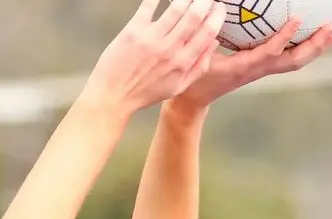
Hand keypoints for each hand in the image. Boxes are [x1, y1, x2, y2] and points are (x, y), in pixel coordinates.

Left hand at [81, 0, 227, 121]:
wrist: (113, 97)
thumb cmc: (144, 92)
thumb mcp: (177, 86)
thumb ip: (199, 66)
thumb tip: (214, 43)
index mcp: (183, 62)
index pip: (208, 32)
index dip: (217, 15)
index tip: (219, 7)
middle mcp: (170, 48)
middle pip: (195, 15)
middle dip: (204, 1)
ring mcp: (151, 38)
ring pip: (176, 7)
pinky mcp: (133, 30)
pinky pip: (149, 5)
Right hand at [172, 20, 331, 111]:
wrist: (194, 100)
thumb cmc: (192, 77)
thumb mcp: (197, 56)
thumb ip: (207, 35)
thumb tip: (215, 8)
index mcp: (242, 68)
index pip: (268, 53)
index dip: (284, 37)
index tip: (296, 19)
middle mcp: (257, 71)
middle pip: (293, 61)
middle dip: (314, 46)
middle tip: (331, 30)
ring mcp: (261, 71)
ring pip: (295, 62)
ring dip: (315, 49)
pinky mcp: (261, 69)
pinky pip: (288, 59)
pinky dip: (305, 49)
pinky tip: (314, 38)